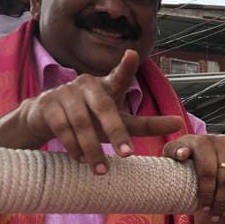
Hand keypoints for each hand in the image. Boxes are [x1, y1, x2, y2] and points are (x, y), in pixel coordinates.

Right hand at [0, 50, 183, 172]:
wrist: (45, 120)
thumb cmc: (92, 120)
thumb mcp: (119, 122)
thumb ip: (147, 124)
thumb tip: (179, 123)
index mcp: (107, 86)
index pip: (119, 76)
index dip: (126, 66)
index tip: (132, 54)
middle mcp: (87, 84)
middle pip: (104, 108)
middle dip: (116, 132)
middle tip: (127, 154)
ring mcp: (65, 92)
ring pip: (82, 122)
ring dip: (92, 148)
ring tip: (101, 169)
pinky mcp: (47, 104)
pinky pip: (62, 127)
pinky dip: (72, 146)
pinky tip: (80, 159)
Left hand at [164, 134, 224, 218]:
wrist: (206, 146)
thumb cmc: (188, 155)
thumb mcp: (174, 151)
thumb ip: (173, 151)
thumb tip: (182, 155)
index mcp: (202, 142)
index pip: (208, 173)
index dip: (207, 194)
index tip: (205, 210)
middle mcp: (223, 141)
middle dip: (222, 202)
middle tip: (217, 216)